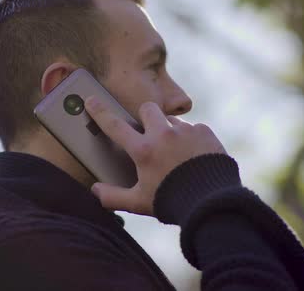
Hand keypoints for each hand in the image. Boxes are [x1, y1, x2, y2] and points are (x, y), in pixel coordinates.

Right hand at [84, 96, 226, 216]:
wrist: (211, 202)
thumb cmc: (171, 202)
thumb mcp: (138, 203)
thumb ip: (113, 197)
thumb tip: (95, 190)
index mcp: (143, 150)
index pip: (115, 126)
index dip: (100, 112)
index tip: (92, 100)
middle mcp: (163, 135)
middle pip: (147, 108)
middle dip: (145, 116)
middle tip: (149, 133)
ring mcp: (185, 130)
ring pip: (172, 119)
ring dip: (170, 130)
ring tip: (175, 153)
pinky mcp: (205, 132)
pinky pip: (194, 128)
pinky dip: (192, 139)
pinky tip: (195, 156)